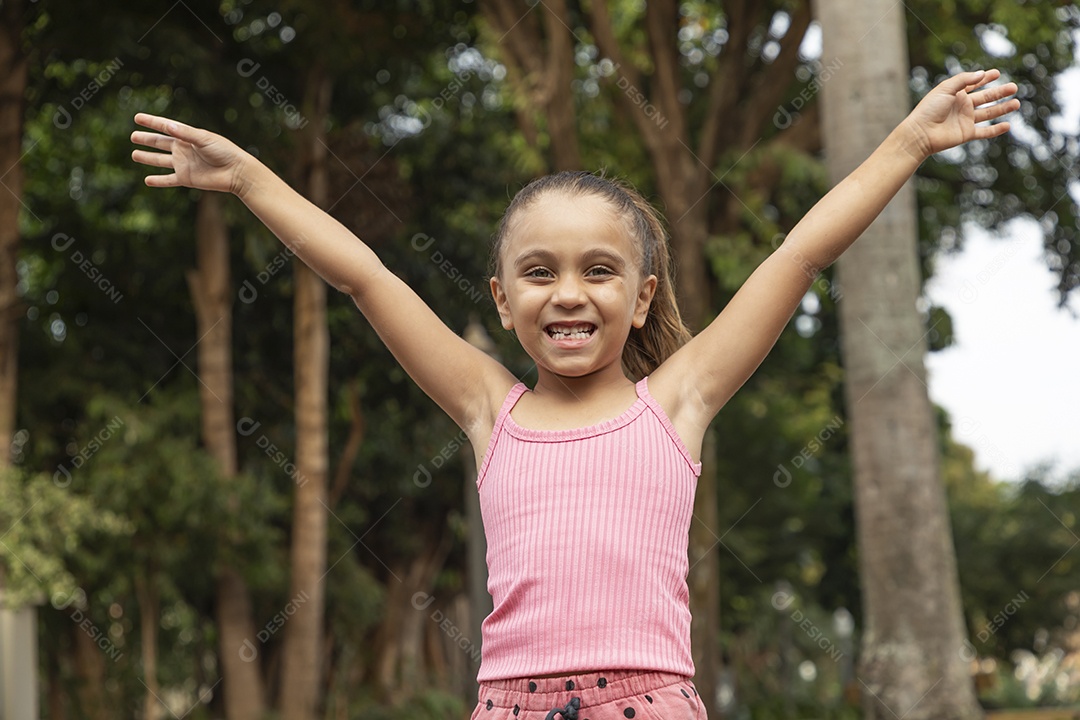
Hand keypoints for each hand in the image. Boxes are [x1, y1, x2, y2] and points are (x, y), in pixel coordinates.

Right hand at [131, 113, 251, 194]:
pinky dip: (158, 181)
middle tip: (133, 136)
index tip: (137, 117)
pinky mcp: (186, 179)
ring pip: (160, 160)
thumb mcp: (204, 139)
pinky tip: (147, 180)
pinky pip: (168, 180)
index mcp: (187, 136)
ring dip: (147, 158)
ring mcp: (183, 164)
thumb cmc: (224, 152)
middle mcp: (183, 149)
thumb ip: (186, 133)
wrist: (236, 172)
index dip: (151, 122)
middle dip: (146, 139)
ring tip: (134, 155)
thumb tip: (167, 126)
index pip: (165, 127)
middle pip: (160, 143)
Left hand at [902, 68, 1018, 159]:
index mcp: (956, 94)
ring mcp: (965, 120)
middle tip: (1014, 87)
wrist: (920, 133)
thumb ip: (963, 80)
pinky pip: (984, 132)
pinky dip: (996, 130)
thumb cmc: (929, 109)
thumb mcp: (945, 89)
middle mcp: (962, 107)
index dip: (985, 78)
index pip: (973, 84)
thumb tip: (981, 73)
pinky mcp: (966, 134)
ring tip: (1016, 103)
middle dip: (1000, 92)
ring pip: (988, 114)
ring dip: (1002, 109)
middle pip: (985, 98)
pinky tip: (1007, 125)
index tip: (996, 73)